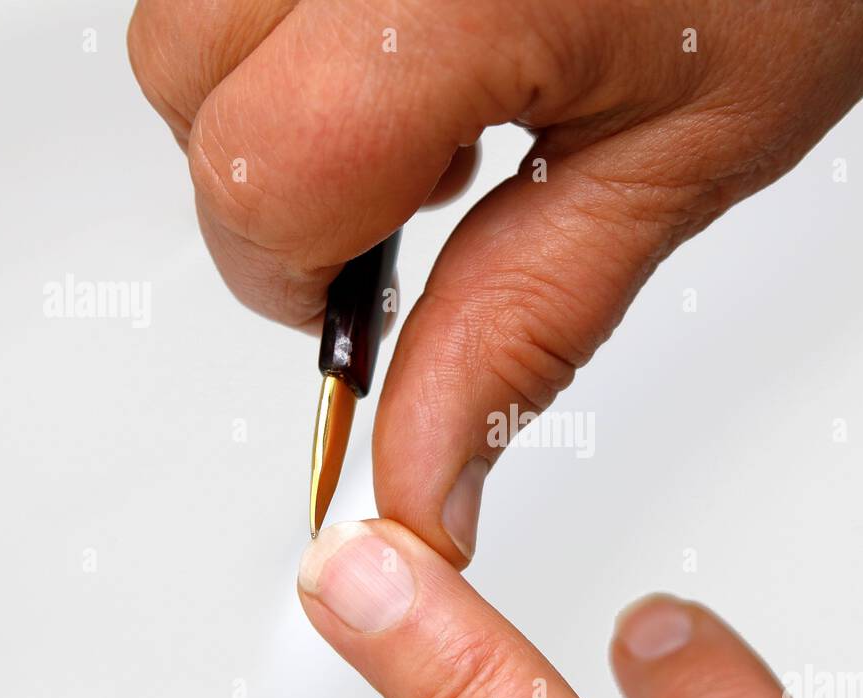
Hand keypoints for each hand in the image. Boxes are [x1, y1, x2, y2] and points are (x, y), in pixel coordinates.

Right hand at [128, 0, 862, 566]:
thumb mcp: (677, 169)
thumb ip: (520, 331)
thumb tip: (419, 484)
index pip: (262, 176)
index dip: (299, 280)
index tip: (362, 309)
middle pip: (184, 78)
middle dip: (276, 183)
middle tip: (418, 195)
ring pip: (192, 3)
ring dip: (270, 86)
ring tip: (434, 92)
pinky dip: (294, 14)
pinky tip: (408, 25)